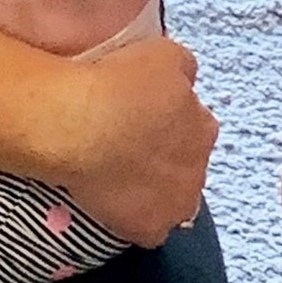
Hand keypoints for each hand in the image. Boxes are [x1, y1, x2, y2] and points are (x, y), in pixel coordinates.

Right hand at [51, 37, 217, 246]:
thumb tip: (185, 79)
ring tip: (116, 174)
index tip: (142, 116)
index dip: (168, 121)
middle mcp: (199, 167)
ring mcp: (176, 204)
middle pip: (185, 163)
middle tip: (126, 143)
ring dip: (153, 189)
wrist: (79, 127)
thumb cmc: (118, 84)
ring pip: (170, 199)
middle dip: (165, 156)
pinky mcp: (149, 229)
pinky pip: (146, 229)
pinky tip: (111, 204)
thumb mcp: (164, 53)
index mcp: (203, 125)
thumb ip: (183, 68)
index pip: (194, 125)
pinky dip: (133, 219)